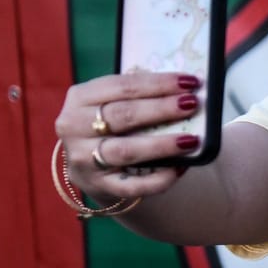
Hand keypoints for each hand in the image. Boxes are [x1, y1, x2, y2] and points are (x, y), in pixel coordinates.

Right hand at [55, 71, 203, 201]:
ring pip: (126, 150)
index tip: (189, 82)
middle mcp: (75, 127)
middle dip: (161, 109)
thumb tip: (182, 88)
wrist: (88, 169)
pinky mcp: (98, 185)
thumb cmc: (109, 127)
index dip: (158, 83)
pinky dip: (158, 178)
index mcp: (81, 98)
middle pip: (123, 115)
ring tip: (191, 140)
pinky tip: (180, 168)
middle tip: (192, 104)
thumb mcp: (112, 103)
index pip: (122, 86)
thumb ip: (139, 95)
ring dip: (161, 144)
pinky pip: (133, 185)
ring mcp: (84, 158)